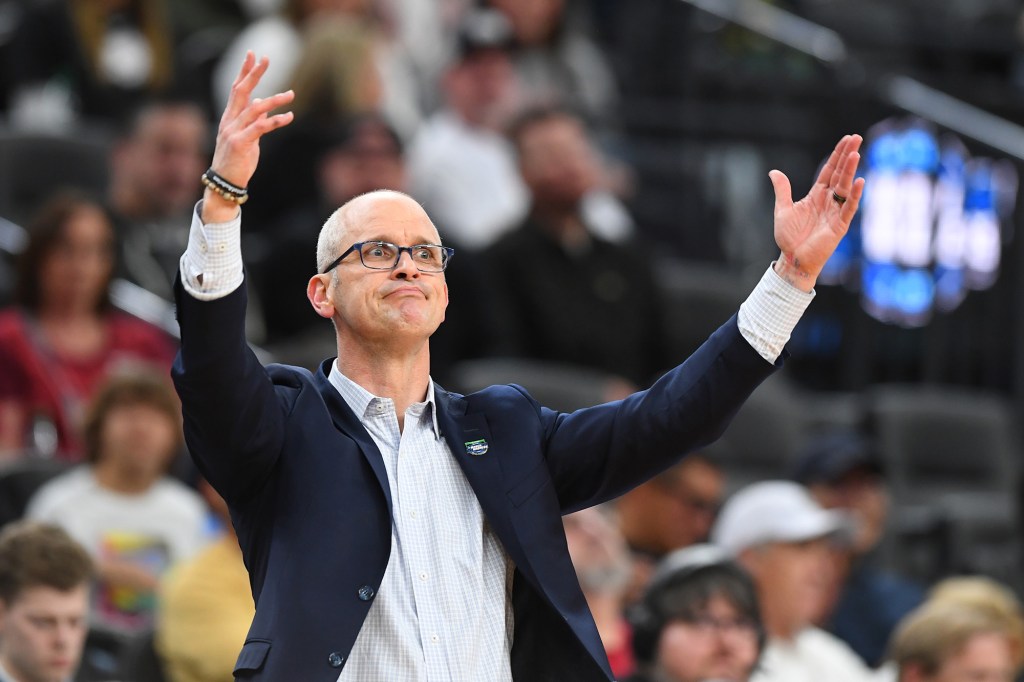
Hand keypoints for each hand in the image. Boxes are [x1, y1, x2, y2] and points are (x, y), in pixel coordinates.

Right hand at [203, 52, 294, 222]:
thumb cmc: (237, 161)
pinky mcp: (241, 143)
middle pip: (241, 91)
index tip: (253, 55)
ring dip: (275, 100)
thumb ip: (252, 120)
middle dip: (253, 74)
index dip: (244, 72)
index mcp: (230, 118)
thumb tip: (261, 104)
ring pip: (255, 108)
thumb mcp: (246, 137)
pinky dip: (276, 121)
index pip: (236, 89)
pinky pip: (260, 127)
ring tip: (291, 94)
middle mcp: (229, 121)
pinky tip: (289, 117)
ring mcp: (233, 131)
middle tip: (266, 59)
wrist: (225, 183)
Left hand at [770, 134, 864, 291]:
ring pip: (845, 187)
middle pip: (840, 174)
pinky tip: (860, 181)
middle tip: (856, 137)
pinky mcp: (839, 226)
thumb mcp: (783, 209)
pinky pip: (849, 208)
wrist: (792, 259)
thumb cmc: (789, 237)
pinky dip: (855, 196)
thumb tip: (774, 172)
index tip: (846, 139)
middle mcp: (829, 201)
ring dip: (850, 171)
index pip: (829, 171)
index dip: (837, 155)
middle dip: (847, 156)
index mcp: (816, 196)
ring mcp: (836, 212)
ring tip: (856, 153)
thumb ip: (782, 190)